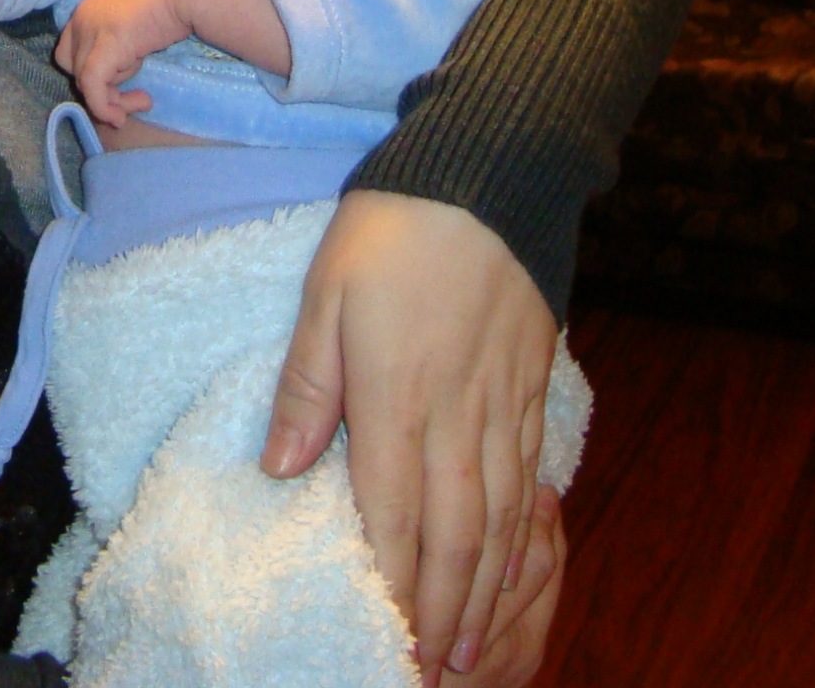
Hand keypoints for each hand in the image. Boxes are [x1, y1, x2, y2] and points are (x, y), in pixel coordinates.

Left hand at [52, 0, 186, 130]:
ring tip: (143, 101)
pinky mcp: (105, 47)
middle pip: (74, 68)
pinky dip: (103, 107)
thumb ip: (121, 40)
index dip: (90, 72)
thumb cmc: (172, 0)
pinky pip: (93, 88)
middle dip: (102, 88)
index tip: (120, 82)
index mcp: (88, 9)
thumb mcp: (136, 20)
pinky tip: (121, 116)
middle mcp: (81, 19)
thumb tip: (124, 63)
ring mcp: (90, 31)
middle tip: (135, 96)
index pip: (70, 51)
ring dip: (113, 101)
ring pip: (85, 82)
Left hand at [263, 191, 558, 684]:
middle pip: (454, 539)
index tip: (381, 641)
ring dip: (484, 592)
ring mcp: (503, 408)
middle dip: (440, 613)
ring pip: (500, 524)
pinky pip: (530, 485)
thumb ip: (305, 386)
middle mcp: (457, 419)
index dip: (389, 588)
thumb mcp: (323, 296)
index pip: (391, 518)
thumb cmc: (393, 231)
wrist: (490, 176)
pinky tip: (511, 568)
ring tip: (467, 647)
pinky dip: (521, 541)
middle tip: (428, 671)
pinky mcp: (532, 391)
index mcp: (397, 400)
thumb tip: (282, 469)